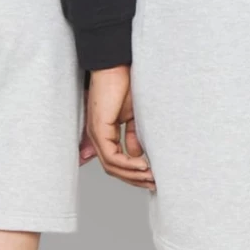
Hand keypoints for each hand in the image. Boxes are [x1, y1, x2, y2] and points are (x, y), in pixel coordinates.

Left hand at [85, 65, 154, 188]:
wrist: (118, 66)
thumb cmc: (124, 84)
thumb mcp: (132, 116)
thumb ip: (132, 136)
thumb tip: (137, 154)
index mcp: (104, 133)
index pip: (115, 162)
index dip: (132, 173)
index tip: (151, 178)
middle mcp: (97, 136)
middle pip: (113, 169)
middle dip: (134, 179)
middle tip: (153, 184)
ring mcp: (96, 133)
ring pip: (112, 166)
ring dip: (133, 175)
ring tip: (151, 177)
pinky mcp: (99, 128)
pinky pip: (112, 156)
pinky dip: (128, 164)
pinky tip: (143, 165)